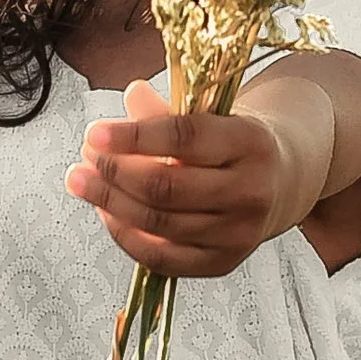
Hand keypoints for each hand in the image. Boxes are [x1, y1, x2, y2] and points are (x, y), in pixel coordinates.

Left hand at [66, 83, 292, 278]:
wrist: (278, 183)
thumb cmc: (230, 145)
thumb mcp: (209, 117)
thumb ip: (168, 111)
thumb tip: (132, 95)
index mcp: (250, 142)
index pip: (185, 138)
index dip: (133, 136)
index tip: (94, 133)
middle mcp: (251, 191)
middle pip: (166, 187)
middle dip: (114, 172)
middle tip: (84, 158)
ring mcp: (239, 233)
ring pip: (159, 224)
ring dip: (109, 202)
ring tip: (82, 181)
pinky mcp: (223, 263)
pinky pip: (162, 258)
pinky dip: (126, 237)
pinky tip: (106, 213)